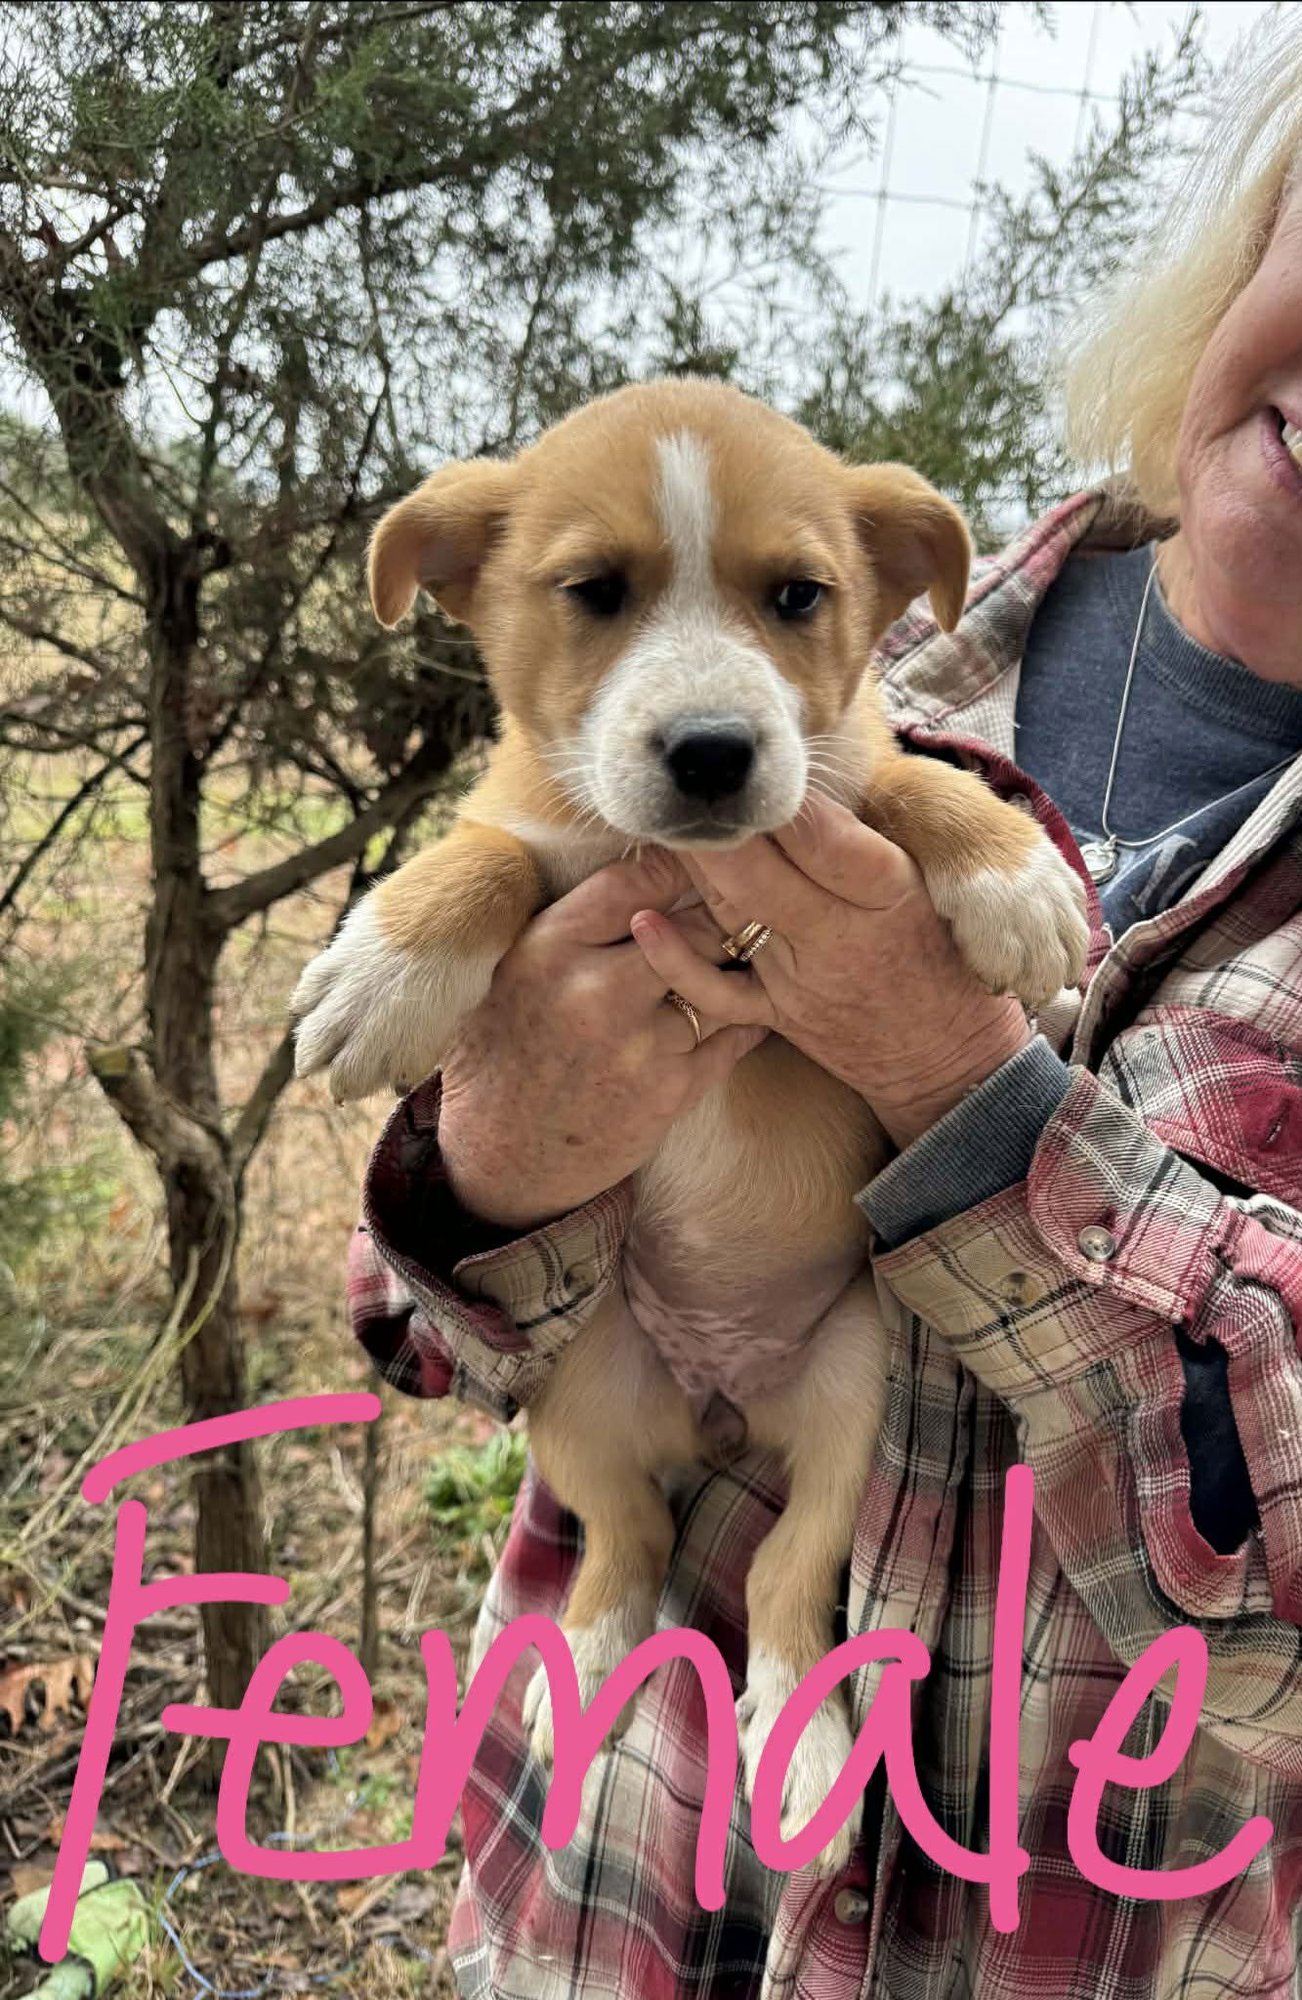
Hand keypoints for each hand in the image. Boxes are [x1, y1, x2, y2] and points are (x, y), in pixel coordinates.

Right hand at [437, 849, 767, 1228]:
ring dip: (736, 966)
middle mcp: (596, 992)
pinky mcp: (672, 1090)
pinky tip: (745, 1003)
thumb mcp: (520, 967)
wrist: (501, 1155)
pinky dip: (746, 1015)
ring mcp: (639, 1045)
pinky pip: (736, 1033)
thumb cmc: (509, 1048)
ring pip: (722, 979)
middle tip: (744, 902)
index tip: (697, 864)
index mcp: (550, 948)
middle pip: (694, 926)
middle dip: (720, 914)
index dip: (678, 865)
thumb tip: (661, 865)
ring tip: (749, 952)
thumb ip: (582, 922)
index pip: (636, 880)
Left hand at [628, 792, 1031, 1150]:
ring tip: (665, 823)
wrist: (951, 1061)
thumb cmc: (945, 954)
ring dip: (693, 869)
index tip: (752, 766)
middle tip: (685, 786)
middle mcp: (841, 937)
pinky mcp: (778, 1016)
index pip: (822, 838)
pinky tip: (644, 920)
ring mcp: (802, 980)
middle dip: (716, 829)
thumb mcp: (934, 884)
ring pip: (731, 917)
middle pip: (760, 874)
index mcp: (889, 894)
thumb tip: (813, 773)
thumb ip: (876, 835)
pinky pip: (717, 994)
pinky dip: (676, 959)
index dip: (779, 800)